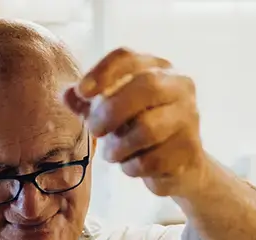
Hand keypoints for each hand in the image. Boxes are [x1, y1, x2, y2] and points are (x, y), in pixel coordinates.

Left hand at [63, 47, 207, 197]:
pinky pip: (151, 160)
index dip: (102, 72)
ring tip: (112, 153)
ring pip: (148, 128)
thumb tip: (66, 94)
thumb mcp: (109, 113)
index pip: (128, 57)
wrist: (178, 163)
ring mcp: (188, 117)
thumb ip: (87, 104)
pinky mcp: (189, 148)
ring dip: (118, 146)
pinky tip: (131, 165)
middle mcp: (179, 86)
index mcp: (156, 69)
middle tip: (94, 131)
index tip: (82, 92)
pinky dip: (131, 167)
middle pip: (146, 86)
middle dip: (111, 111)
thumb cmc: (137, 129)